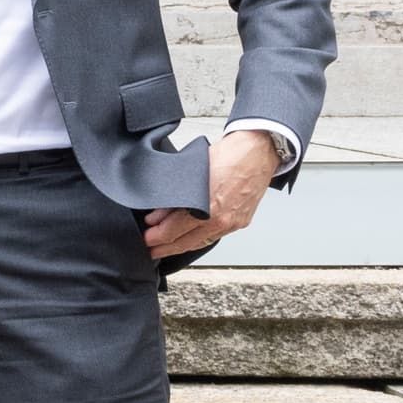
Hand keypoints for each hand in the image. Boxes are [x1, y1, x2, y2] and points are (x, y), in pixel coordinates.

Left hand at [144, 126, 280, 262]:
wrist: (257, 152)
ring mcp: (232, 223)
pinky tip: (188, 240)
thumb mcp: (191, 173)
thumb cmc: (228, 156)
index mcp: (207, 208)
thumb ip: (172, 198)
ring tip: (164, 248)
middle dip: (164, 248)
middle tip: (150, 250)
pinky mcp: (240, 222)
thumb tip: (155, 217)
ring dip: (180, 247)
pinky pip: (214, 237)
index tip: (145, 238)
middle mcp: (221, 220)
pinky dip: (198, 240)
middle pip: (185, 243)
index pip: (172, 231)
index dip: (155, 237)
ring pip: (200, 243)